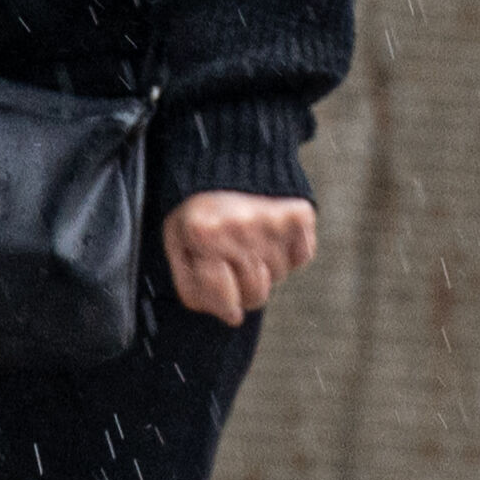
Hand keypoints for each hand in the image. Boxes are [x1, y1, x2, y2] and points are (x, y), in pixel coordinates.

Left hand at [160, 191, 316, 327]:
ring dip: (265, 266)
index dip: (222, 301)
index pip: (225, 300)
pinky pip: (302, 258)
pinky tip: (269, 232)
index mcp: (203, 235)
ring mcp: (271, 219)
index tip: (220, 286)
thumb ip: (194, 288)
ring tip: (248, 239)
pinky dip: (289, 252)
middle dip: (244, 288)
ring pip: (279, 277)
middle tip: (233, 261)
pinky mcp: (299, 214)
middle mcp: (239, 227)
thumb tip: (233, 317)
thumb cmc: (198, 214)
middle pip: (256, 294)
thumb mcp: (178, 247)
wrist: (226, 162)